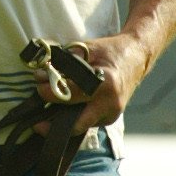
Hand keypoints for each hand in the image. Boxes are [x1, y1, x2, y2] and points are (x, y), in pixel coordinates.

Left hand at [32, 33, 149, 128]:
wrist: (138, 58)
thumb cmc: (110, 51)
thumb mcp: (88, 49)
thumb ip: (66, 61)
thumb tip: (43, 72)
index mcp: (105, 84)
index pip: (70, 94)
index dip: (49, 91)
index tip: (38, 85)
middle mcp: (110, 104)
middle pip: (77, 124)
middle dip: (54, 125)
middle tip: (37, 124)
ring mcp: (112, 114)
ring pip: (81, 126)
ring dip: (63, 122)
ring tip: (45, 118)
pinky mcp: (111, 119)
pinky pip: (88, 123)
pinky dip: (75, 118)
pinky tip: (62, 113)